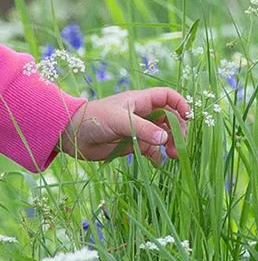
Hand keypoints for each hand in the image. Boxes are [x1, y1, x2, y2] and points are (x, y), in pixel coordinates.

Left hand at [55, 87, 189, 165]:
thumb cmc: (94, 119)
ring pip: (162, 135)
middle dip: (177, 131)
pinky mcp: (131, 145)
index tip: (188, 118)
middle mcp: (142, 114)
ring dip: (170, 145)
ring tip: (173, 156)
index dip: (180, 104)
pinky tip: (160, 164)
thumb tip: (165, 139)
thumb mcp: (120, 121)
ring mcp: (138, 130)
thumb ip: (142, 130)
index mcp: (140, 101)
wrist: (72, 135)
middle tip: (178, 147)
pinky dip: (158, 156)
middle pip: (170, 119)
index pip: (167, 97)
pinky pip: (151, 150)